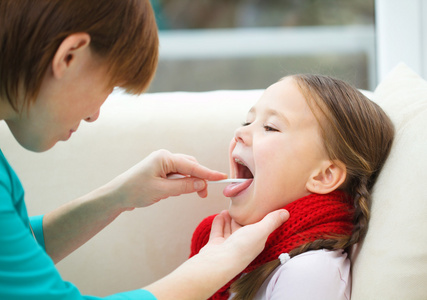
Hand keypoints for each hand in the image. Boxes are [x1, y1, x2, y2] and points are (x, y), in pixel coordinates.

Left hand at [105, 149, 226, 208]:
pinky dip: (181, 183)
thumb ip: (184, 186)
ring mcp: (162, 163)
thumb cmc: (136, 191)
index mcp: (164, 158)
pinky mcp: (160, 170)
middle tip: (202, 195)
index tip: (221, 177)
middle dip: (198, 179)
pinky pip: (177, 175)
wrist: (117, 195)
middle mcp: (165, 157)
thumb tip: (202, 183)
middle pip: (190, 166)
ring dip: (189, 182)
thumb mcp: (162, 191)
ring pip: (184, 171)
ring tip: (183, 194)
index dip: (208, 173)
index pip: (191, 166)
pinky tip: (173, 191)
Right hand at [201, 209, 289, 269]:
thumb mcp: (261, 231)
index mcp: (256, 242)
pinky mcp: (216, 244)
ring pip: (230, 229)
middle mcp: (243, 245)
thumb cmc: (242, 248)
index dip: (258, 218)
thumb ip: (272, 221)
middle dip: (242, 218)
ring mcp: (228, 245)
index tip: (257, 206)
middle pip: (243, 229)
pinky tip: (220, 215)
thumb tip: (286, 213)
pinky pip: (218, 231)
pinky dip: (219, 222)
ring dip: (229, 219)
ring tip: (228, 209)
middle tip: (241, 206)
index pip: (259, 228)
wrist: (218, 262)